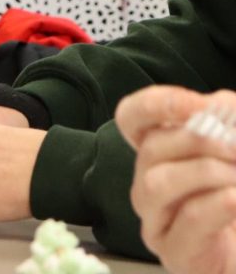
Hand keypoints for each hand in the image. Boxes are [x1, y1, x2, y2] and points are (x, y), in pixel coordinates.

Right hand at [118, 87, 235, 273]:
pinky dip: (218, 203)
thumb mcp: (235, 151)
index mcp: (162, 154)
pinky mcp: (174, 251)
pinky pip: (189, 218)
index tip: (197, 105)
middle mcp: (149, 182)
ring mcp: (156, 218)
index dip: (156, 105)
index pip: (132, 117)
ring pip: (157, 183)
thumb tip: (218, 107)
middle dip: (197, 141)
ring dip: (206, 172)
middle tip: (235, 144)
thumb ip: (227, 119)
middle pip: (150, 148)